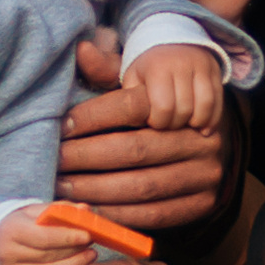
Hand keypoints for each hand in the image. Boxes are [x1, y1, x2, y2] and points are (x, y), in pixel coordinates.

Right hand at [0, 207, 96, 264]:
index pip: (43, 237)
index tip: (87, 235)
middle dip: (75, 251)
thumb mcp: (35, 211)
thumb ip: (60, 209)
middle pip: (49, 256)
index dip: (68, 237)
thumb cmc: (21, 225)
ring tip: (90, 256)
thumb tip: (86, 210)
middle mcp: (8, 256)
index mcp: (11, 231)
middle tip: (91, 243)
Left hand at [57, 33, 226, 232]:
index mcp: (184, 103)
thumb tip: (81, 49)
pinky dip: (118, 214)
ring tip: (64, 188)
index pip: (133, 107)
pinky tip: (90, 208)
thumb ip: (109, 72)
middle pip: (135, 149)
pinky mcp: (202, 204)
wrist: (208, 148)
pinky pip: (154, 215)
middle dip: (87, 158)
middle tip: (56, 161)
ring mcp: (204, 174)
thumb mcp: (140, 87)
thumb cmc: (158, 116)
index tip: (62, 126)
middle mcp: (199, 138)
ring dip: (96, 190)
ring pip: (142, 186)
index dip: (93, 116)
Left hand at [129, 41, 223, 133]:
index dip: (158, 122)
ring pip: (205, 106)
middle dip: (176, 124)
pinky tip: (203, 128)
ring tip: (186, 127)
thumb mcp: (132, 78)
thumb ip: (131, 100)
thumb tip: (135, 125)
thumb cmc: (147, 66)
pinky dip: (212, 119)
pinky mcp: (216, 71)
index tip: (153, 121)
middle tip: (168, 124)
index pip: (163, 107)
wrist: (169, 37)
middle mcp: (183, 64)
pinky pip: (219, 101)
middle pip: (185, 109)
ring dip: (196, 123)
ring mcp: (202, 66)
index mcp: (158, 66)